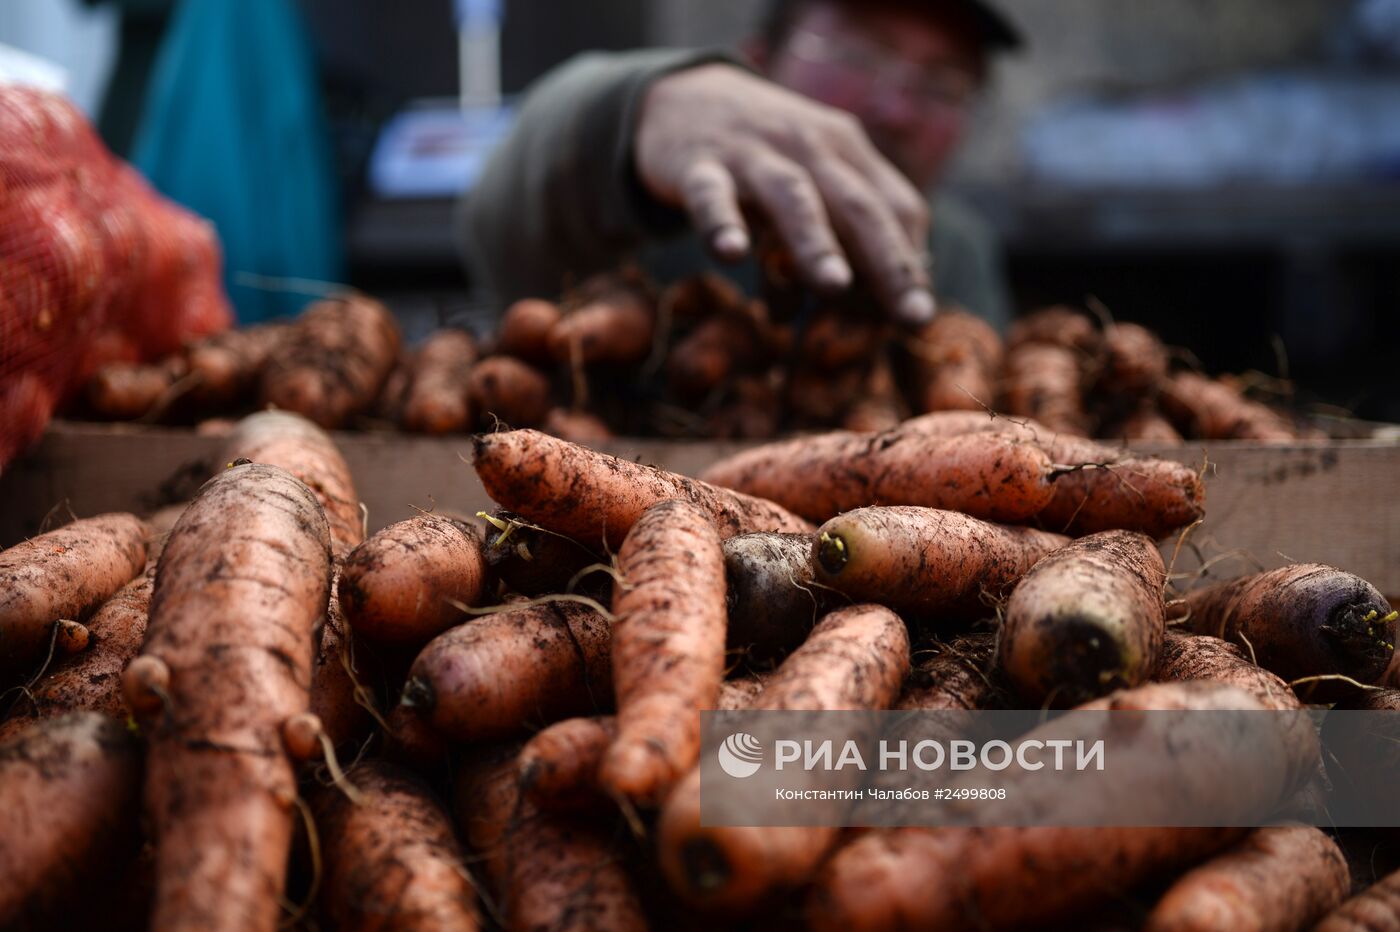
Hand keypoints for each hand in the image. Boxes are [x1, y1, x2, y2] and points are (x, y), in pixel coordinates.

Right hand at [635, 63, 934, 325]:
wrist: (685, 96)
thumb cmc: (764, 159)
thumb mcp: (814, 183)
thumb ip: (840, 239)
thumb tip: (872, 310)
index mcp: (849, 154)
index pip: (896, 208)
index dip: (910, 264)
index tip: (916, 318)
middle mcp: (811, 148)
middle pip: (859, 207)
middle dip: (888, 262)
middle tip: (909, 317)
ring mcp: (754, 154)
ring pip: (794, 197)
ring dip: (816, 243)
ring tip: (835, 286)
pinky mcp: (697, 165)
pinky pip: (711, 196)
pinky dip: (722, 222)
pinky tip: (731, 255)